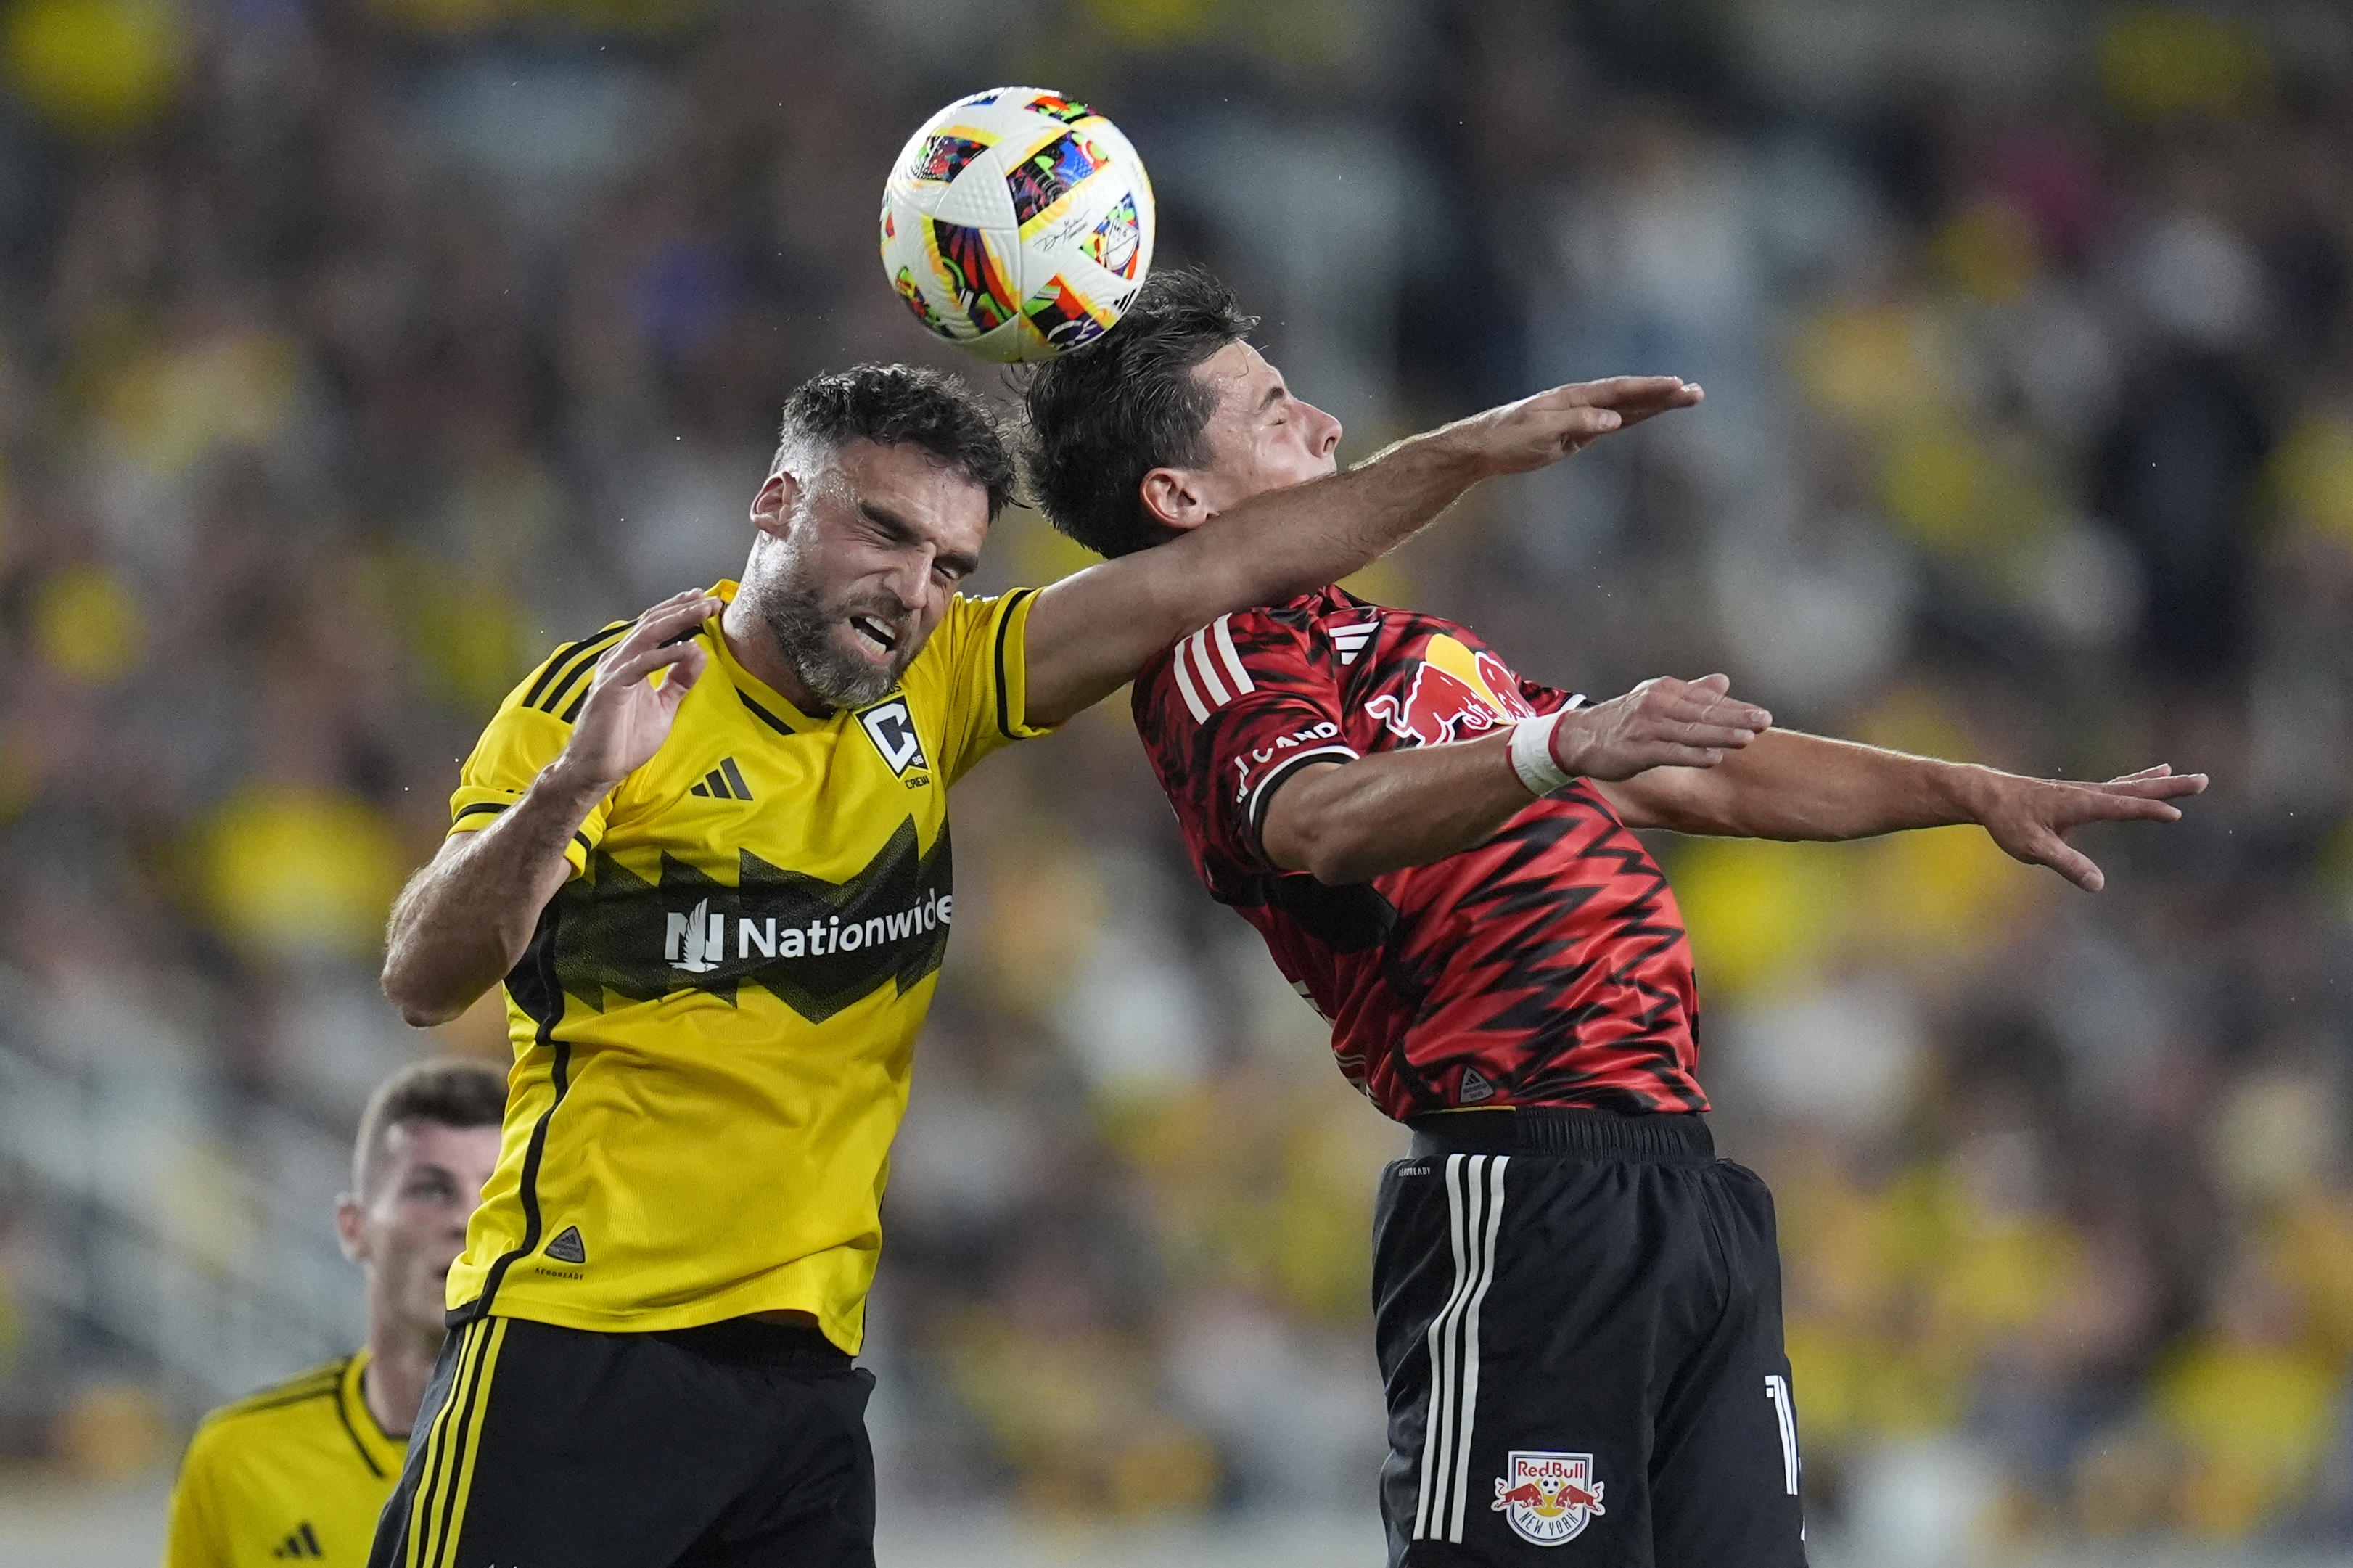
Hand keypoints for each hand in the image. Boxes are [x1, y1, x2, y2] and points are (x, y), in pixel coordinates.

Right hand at [550, 589, 720, 790]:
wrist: (597, 769)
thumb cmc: (623, 739)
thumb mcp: (663, 706)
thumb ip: (679, 680)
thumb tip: (699, 654)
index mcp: (630, 662)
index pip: (655, 628)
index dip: (679, 612)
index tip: (704, 601)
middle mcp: (620, 660)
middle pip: (653, 624)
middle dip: (683, 609)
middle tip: (709, 599)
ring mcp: (614, 672)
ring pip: (647, 636)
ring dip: (677, 621)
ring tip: (702, 610)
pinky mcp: (611, 687)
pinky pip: (642, 664)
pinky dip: (666, 654)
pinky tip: (687, 647)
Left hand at [1459, 376, 1703, 476]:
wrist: (1480, 447)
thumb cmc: (1505, 438)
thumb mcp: (1539, 432)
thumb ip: (1577, 424)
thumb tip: (1613, 420)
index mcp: (1573, 397)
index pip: (1619, 391)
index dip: (1649, 389)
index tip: (1677, 386)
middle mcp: (1581, 402)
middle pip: (1630, 396)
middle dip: (1664, 394)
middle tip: (1697, 393)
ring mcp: (1581, 416)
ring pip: (1626, 407)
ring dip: (1655, 403)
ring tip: (1687, 398)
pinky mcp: (1577, 432)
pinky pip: (1614, 422)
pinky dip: (1636, 416)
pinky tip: (1652, 413)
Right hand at [1548, 674, 1770, 781]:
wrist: (1580, 738)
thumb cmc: (1624, 720)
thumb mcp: (1657, 699)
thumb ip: (1692, 692)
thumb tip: (1724, 681)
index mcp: (1666, 691)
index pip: (1708, 699)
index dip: (1737, 707)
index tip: (1762, 714)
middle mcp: (1657, 704)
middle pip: (1703, 712)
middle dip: (1736, 717)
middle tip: (1764, 721)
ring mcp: (1647, 727)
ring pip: (1690, 731)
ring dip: (1719, 734)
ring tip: (1746, 738)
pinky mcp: (1637, 750)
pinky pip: (1670, 752)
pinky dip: (1692, 754)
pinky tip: (1713, 757)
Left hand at [1969, 764, 2207, 891]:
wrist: (1987, 794)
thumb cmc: (2007, 821)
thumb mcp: (2032, 848)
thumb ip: (2066, 864)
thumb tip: (2098, 884)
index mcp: (2081, 804)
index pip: (2123, 808)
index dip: (2148, 812)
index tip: (2176, 816)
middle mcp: (2088, 793)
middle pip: (2136, 790)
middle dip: (2169, 787)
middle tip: (2203, 781)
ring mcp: (2085, 792)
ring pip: (2130, 785)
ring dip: (2158, 782)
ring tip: (2184, 775)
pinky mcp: (2080, 795)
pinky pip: (2117, 787)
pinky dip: (2137, 781)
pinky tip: (2150, 774)